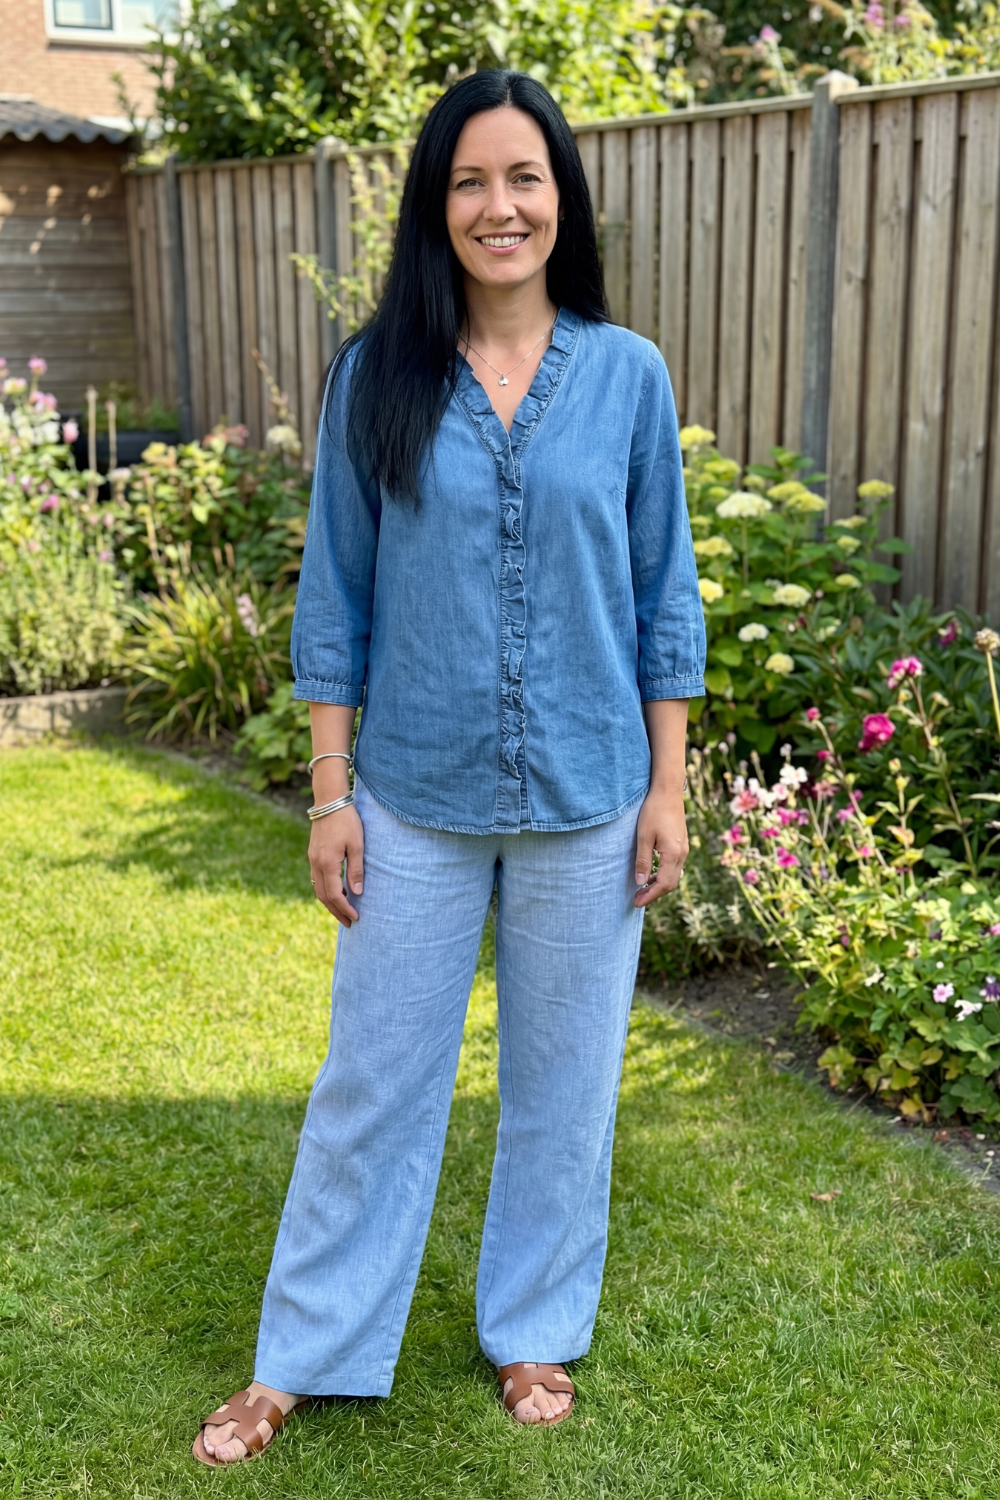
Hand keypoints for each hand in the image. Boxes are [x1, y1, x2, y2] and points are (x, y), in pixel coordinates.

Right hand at [309, 804, 364, 925]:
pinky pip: (316, 879)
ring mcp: (312, 859)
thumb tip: (356, 893)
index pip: (334, 894)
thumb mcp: (357, 845)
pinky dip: (326, 890)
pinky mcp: (313, 855)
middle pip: (323, 896)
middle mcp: (316, 864)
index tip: (356, 917)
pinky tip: (338, 892)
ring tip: (344, 911)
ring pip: (317, 889)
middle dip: (336, 911)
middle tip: (349, 923)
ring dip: (330, 902)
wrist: (329, 802)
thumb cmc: (347, 821)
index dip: (345, 908)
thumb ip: (356, 870)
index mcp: (327, 863)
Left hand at [633, 787, 687, 907]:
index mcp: (673, 854)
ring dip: (659, 885)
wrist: (668, 791)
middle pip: (671, 883)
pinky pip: (674, 867)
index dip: (650, 896)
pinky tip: (651, 875)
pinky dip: (663, 875)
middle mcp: (682, 854)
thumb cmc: (653, 811)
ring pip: (673, 876)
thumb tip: (640, 882)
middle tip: (637, 899)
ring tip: (642, 889)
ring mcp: (683, 849)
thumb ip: (643, 860)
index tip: (636, 903)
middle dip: (654, 894)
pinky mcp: (681, 844)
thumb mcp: (643, 836)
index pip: (664, 884)